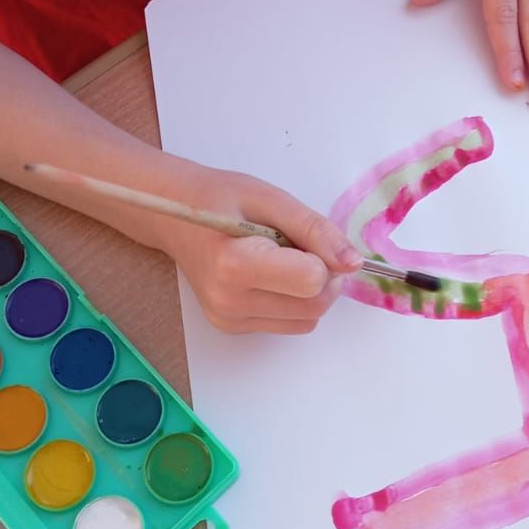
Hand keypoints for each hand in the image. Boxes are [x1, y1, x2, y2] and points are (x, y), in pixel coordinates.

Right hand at [130, 165, 359, 334]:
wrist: (174, 218)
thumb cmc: (219, 199)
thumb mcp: (272, 200)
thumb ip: (316, 230)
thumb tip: (353, 262)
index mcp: (235, 265)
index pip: (312, 280)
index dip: (322, 257)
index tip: (303, 237)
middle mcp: (230, 302)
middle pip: (314, 306)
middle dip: (324, 277)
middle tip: (302, 246)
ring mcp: (229, 320)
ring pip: (306, 320)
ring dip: (309, 291)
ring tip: (282, 259)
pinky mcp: (231, 328)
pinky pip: (288, 323)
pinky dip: (292, 301)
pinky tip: (269, 275)